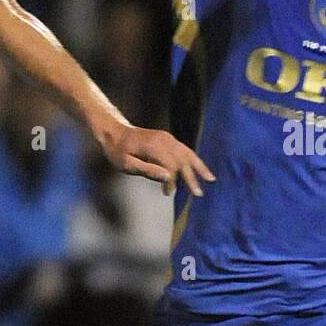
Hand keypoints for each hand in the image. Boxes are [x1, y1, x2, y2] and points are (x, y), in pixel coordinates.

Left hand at [99, 125, 214, 197]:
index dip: (172, 181)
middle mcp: (164, 140)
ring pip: (187, 153)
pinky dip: (194, 160)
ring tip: (210, 179)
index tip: (167, 192)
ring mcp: (167, 138)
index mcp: (154, 146)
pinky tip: (200, 168)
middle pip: (182, 160)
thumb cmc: (117, 150)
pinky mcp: (168, 139)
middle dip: (191, 177)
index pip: (170, 166)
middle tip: (198, 194)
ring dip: (199, 167)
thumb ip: (147, 170)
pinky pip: (184, 150)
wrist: (114, 132)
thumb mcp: (126, 164)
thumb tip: (167, 177)